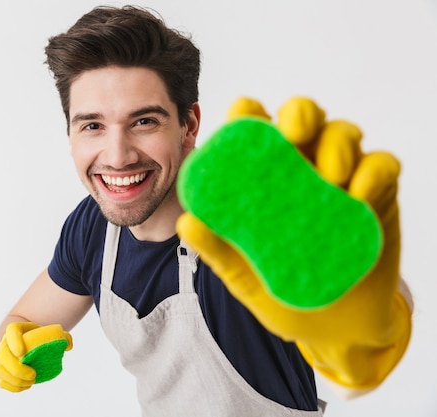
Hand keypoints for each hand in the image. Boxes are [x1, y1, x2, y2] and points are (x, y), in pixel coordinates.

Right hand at [0, 322, 72, 391]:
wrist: (27, 342)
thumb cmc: (41, 338)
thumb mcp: (53, 333)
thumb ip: (63, 337)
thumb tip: (68, 346)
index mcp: (17, 329)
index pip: (11, 330)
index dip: (14, 341)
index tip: (22, 352)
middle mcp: (5, 341)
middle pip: (2, 355)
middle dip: (16, 369)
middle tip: (33, 375)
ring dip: (14, 380)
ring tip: (31, 382)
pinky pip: (0, 381)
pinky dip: (12, 387)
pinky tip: (25, 386)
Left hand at [177, 97, 411, 389]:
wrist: (333, 327)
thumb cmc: (284, 293)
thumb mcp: (246, 276)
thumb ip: (219, 251)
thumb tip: (186, 223)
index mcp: (265, 181)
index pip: (255, 132)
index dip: (248, 114)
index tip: (242, 116)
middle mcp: (303, 170)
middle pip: (303, 118)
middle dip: (300, 114)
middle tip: (293, 133)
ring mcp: (342, 180)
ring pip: (344, 134)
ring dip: (338, 143)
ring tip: (329, 177)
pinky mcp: (377, 198)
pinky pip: (382, 167)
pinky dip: (374, 171)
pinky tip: (359, 195)